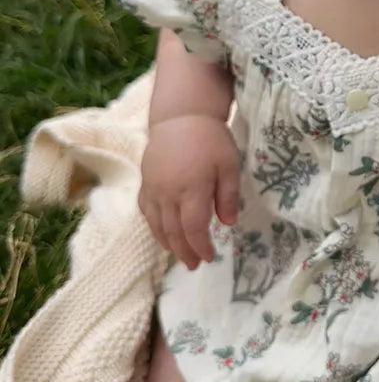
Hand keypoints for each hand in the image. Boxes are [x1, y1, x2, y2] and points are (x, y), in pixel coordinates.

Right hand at [138, 114, 239, 269]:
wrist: (180, 116)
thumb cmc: (210, 139)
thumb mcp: (229, 165)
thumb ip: (228, 196)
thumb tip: (227, 224)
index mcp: (192, 189)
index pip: (194, 228)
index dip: (202, 247)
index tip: (210, 257)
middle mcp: (168, 193)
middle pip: (174, 232)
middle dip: (185, 252)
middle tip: (195, 265)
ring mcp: (153, 189)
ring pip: (157, 226)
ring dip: (168, 244)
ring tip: (180, 256)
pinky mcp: (145, 183)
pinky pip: (146, 212)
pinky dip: (154, 228)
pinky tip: (163, 234)